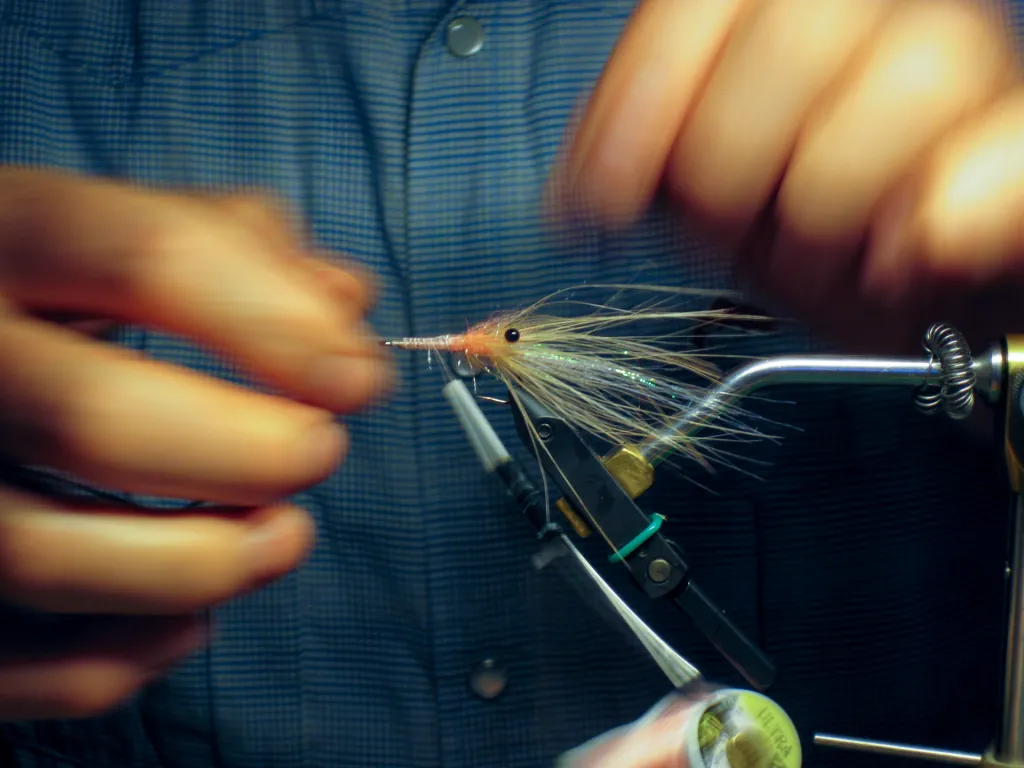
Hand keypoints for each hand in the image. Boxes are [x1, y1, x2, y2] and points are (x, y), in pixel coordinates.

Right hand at [0, 168, 389, 719]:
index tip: (360, 376)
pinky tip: (188, 618)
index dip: (280, 324)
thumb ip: (229, 245)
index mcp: (6, 237)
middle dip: (245, 453)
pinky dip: (116, 659)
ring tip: (282, 541)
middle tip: (319, 452)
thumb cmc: (36, 291)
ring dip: (196, 567)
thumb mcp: (109, 234)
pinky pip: (4, 656)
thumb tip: (345, 299)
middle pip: (93, 418)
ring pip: (35, 553)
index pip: (148, 259)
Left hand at [556, 0, 1023, 352]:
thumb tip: (580, 193)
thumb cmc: (815, 244)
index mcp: (799, 17)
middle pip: (798, 33)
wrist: (926, 306)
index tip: (596, 198)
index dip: (645, 93)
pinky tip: (903, 257)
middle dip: (730, 166)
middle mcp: (894, 18)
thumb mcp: (714, 202)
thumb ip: (651, 163)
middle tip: (729, 240)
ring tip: (819, 268)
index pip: (710, 0)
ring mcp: (982, 75)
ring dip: (830, 208)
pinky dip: (951, 210)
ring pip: (914, 74)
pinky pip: (1013, 150)